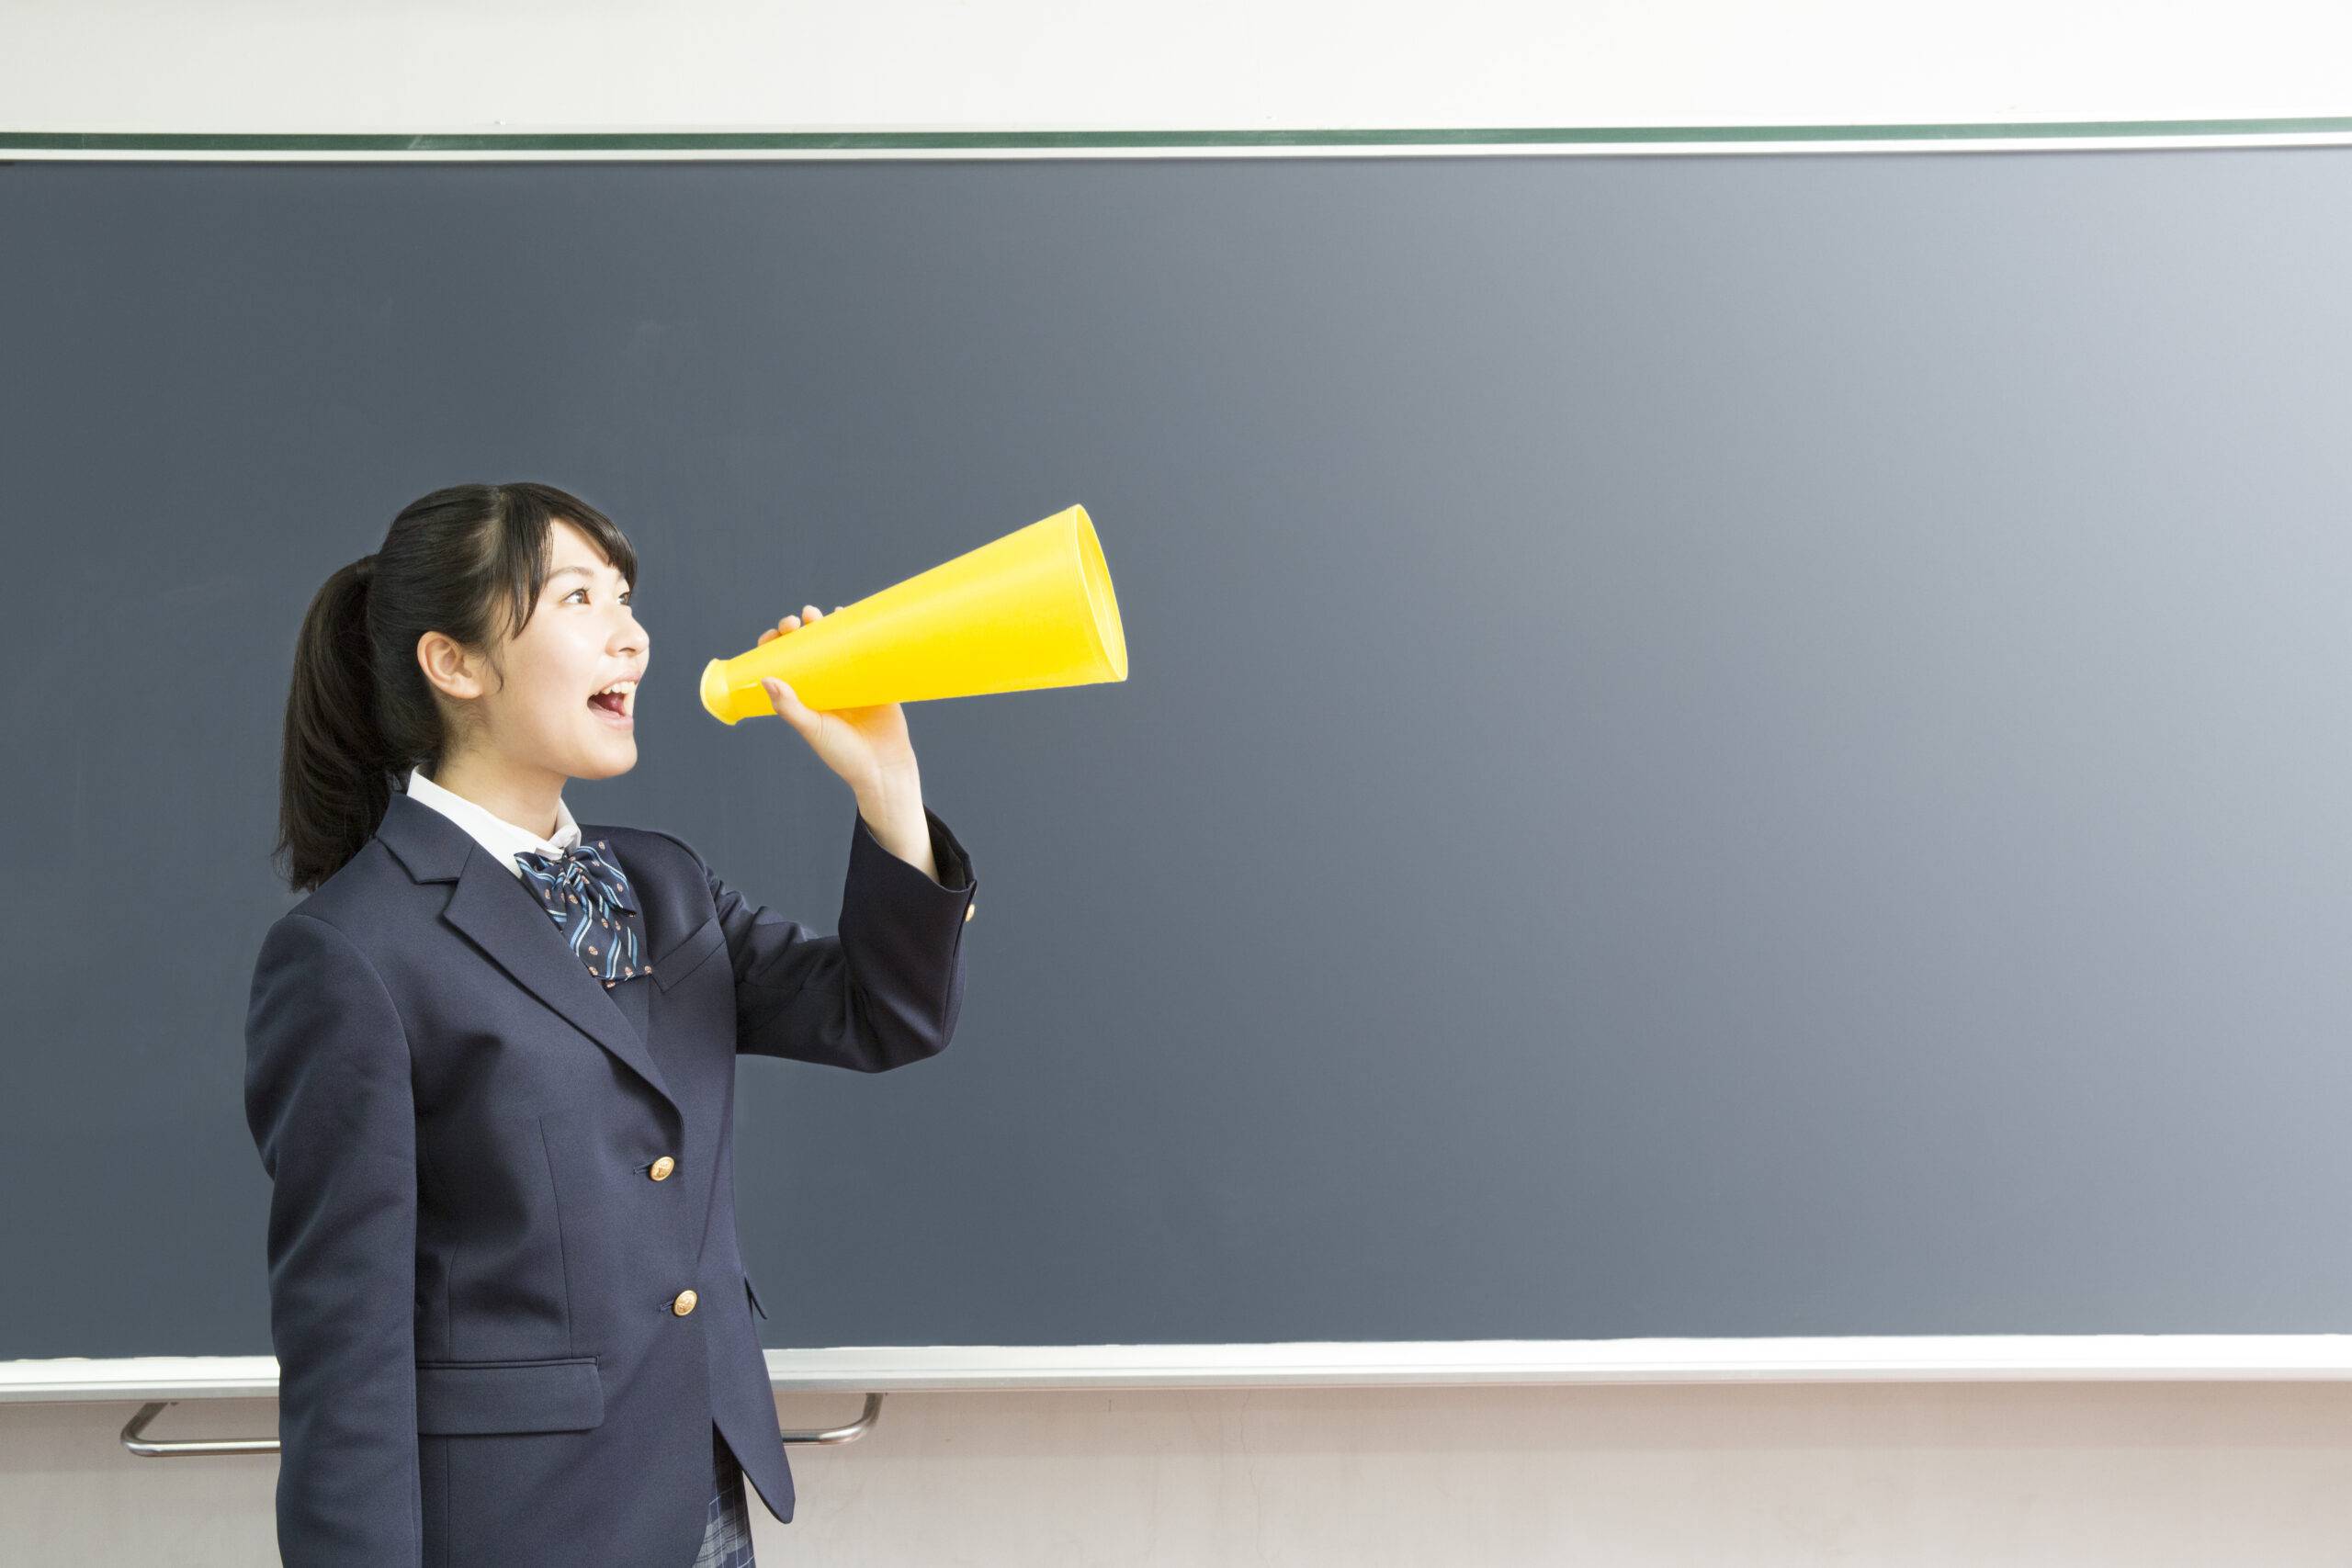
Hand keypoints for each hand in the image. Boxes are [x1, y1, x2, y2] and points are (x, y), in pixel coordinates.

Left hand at [756, 603, 917, 793]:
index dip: (775, 646)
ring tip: (814, 615)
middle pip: (807, 648)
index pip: (784, 664)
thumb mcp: (812, 729)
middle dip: (796, 630)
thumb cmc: (844, 755)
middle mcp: (826, 685)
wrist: (884, 768)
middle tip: (793, 623)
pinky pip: (864, 650)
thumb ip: (790, 707)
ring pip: (833, 644)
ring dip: (822, 624)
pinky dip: (856, 630)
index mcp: (806, 696)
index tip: (773, 636)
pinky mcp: (876, 679)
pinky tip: (846, 615)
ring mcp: (851, 680)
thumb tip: (765, 678)